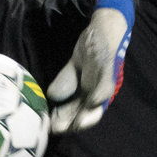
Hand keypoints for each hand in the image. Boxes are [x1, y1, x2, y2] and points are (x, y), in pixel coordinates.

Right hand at [47, 0, 133, 133]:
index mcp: (87, 92)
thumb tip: (50, 98)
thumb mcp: (73, 67)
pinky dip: (101, 93)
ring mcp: (104, 80)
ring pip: (98, 103)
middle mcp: (97, 91)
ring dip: (88, 115)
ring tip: (77, 124)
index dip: (62, 121)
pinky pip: (106, 83)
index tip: (47, 128)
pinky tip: (94, 101)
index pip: (74, 112)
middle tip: (58, 130)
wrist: (105, 26)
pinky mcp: (109, 67)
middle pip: (87, 113)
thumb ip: (64, 82)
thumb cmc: (91, 49)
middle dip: (73, 123)